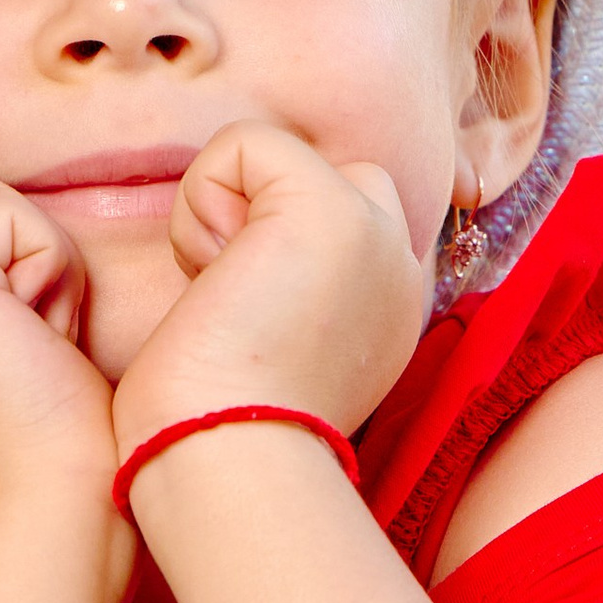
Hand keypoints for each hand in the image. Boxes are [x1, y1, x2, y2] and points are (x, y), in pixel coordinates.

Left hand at [108, 123, 431, 465]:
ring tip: (223, 293)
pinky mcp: (331, 209)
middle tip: (234, 299)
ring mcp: (378, 235)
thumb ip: (286, 298)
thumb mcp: (273, 355)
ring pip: (279, 156)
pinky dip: (202, 197)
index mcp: (392, 311)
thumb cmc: (217, 431)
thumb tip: (237, 261)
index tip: (248, 320)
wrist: (225, 460)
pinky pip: (245, 142)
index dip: (269, 239)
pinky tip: (212, 273)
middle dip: (257, 216)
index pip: (342, 217)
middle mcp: (400, 270)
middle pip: (321, 175)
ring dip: (222, 211)